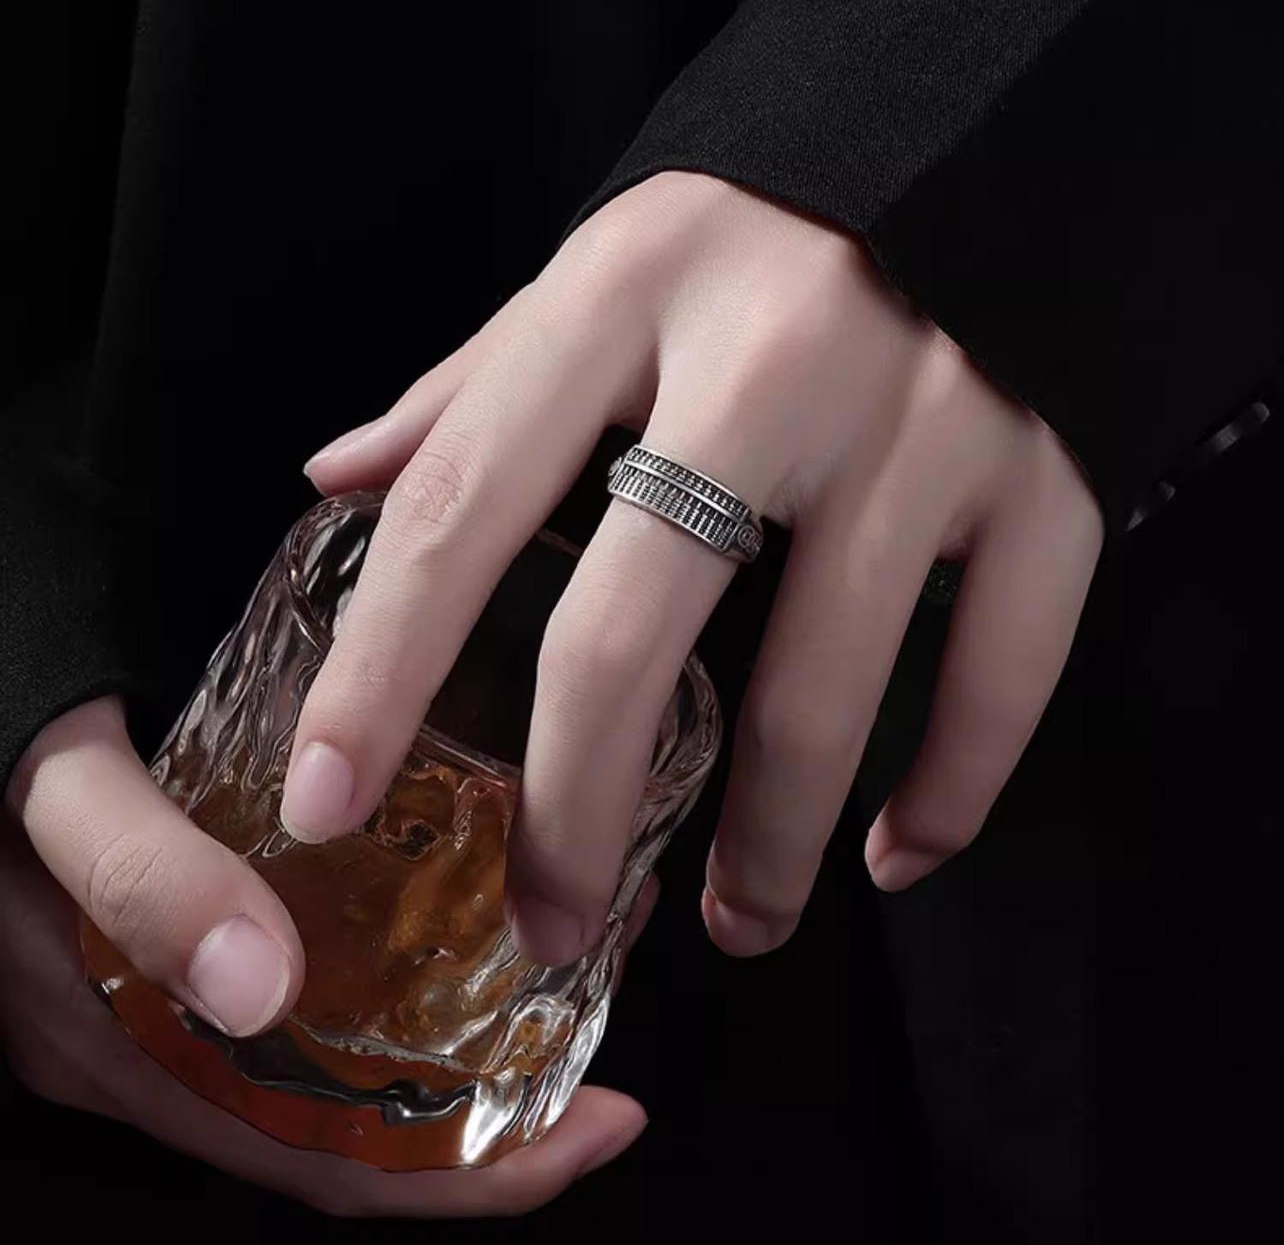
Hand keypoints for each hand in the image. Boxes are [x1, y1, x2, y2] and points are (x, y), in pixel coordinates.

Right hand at [3, 697, 644, 1214]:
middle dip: (491, 1115)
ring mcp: (151, 1006)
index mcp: (123, 1050)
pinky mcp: (163, 949)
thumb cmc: (5, 747)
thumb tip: (260, 990)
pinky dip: (383, 991)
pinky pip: (289, 1013)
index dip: (476, 1168)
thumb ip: (145, 877)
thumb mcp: (62, 799)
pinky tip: (449, 923)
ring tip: (562, 970)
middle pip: (344, 1140)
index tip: (603, 1120)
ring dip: (446, 1049)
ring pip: (323, 1076)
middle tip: (610, 1040)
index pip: (327, 1166)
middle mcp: (144, 1054)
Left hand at [286, 172, 1102, 963]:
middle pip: (629, 635)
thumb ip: (482, 378)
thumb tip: (343, 477)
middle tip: (548, 922)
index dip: (381, 668)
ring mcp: (921, 418)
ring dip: (767, 848)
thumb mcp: (614, 259)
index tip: (328, 795)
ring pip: (822, 692)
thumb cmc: (775, 217)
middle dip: (570, 815)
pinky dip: (949, 795)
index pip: (464, 503)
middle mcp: (772, 355)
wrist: (998, 124)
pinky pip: (999, 674)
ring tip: (736, 921)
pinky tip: (894, 851)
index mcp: (630, 289)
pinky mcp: (1045, 470)